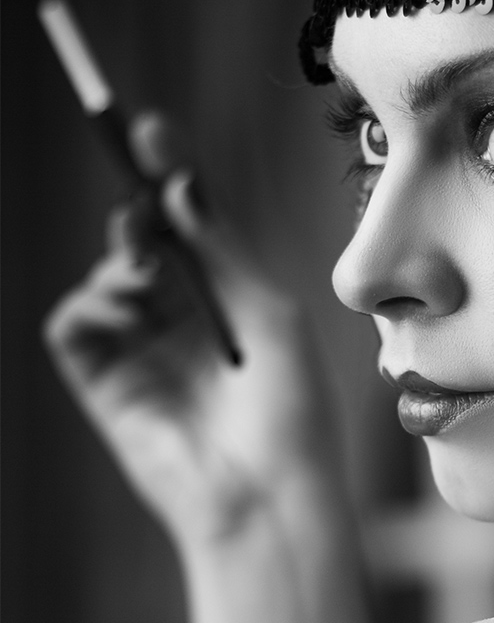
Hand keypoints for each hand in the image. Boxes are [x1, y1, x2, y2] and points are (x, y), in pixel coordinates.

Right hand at [44, 112, 339, 548]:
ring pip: (107, 276)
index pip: (190, 226)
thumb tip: (181, 185)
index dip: (168, 178)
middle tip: (148, 213)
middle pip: (144, 244)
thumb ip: (221, 250)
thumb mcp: (266, 311)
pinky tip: (130, 308)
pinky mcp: (106, 383)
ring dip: (122, 261)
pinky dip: (93, 302)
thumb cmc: (290, 405)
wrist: (267, 490)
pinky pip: (74, 322)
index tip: (149, 131)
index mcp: (229, 299)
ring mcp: (143, 349)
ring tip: (151, 277)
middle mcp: (184, 318)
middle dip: (140, 216)